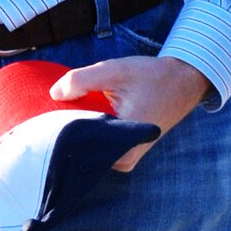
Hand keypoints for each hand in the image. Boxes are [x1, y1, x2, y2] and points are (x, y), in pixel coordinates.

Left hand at [50, 54, 211, 172]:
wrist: (184, 81)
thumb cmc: (152, 76)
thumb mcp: (115, 71)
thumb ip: (81, 80)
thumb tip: (54, 94)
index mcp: (122, 146)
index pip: (76, 146)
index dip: (58, 129)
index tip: (46, 116)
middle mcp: (123, 160)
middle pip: (79, 150)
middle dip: (65, 130)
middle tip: (52, 111)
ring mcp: (123, 159)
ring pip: (86, 148)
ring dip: (76, 130)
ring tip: (70, 110)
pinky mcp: (123, 152)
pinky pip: (96, 144)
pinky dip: (88, 130)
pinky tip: (83, 114)